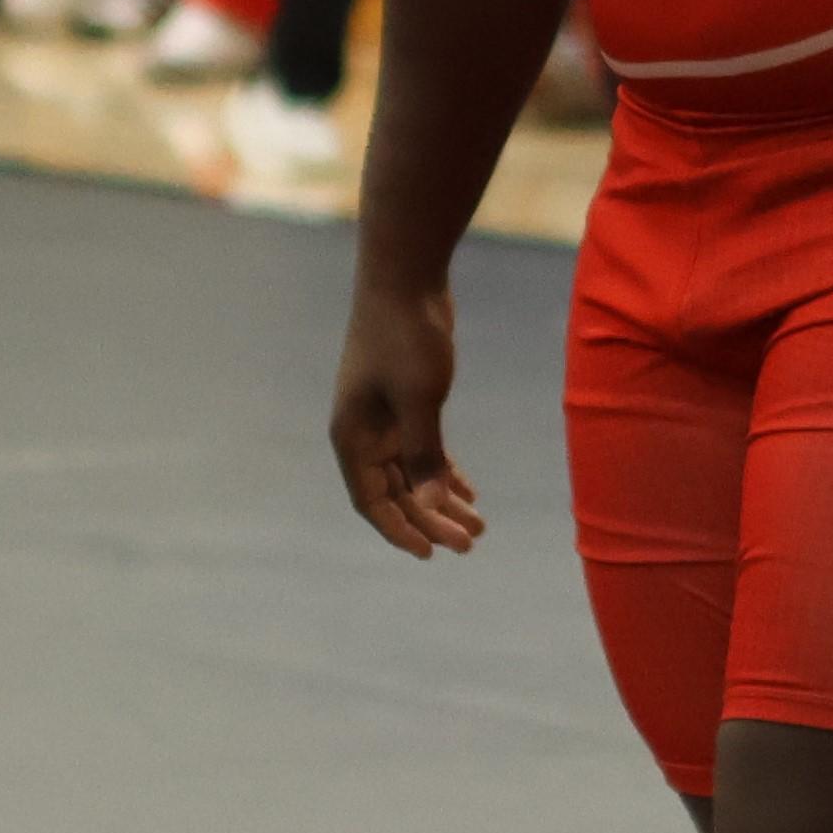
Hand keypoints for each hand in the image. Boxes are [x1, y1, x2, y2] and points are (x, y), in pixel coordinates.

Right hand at [329, 280, 484, 559]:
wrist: (405, 278)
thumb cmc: (406, 336)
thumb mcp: (420, 399)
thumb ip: (424, 453)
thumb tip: (430, 506)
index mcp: (353, 438)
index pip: (372, 501)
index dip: (400, 531)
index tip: (432, 554)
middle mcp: (363, 434)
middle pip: (396, 493)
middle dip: (431, 520)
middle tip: (471, 543)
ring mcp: (383, 418)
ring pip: (412, 473)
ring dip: (441, 500)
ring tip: (478, 525)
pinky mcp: (405, 402)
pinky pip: (423, 449)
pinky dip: (442, 471)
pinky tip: (468, 491)